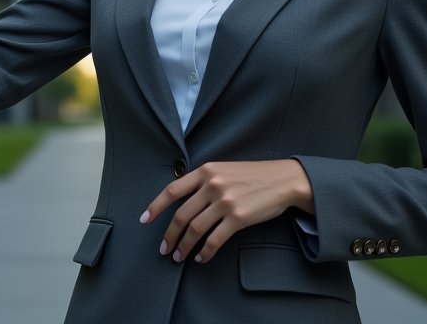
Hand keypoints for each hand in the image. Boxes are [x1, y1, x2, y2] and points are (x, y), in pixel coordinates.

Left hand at [140, 159, 313, 263]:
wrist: (281, 180)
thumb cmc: (251, 175)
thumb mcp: (223, 169)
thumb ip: (203, 181)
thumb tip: (182, 200)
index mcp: (206, 171)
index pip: (173, 189)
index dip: (156, 206)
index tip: (145, 220)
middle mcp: (212, 185)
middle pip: (182, 214)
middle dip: (169, 235)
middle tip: (164, 249)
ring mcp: (225, 201)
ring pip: (195, 229)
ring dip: (184, 246)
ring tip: (178, 257)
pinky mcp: (238, 218)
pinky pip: (215, 240)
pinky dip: (204, 252)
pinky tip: (200, 258)